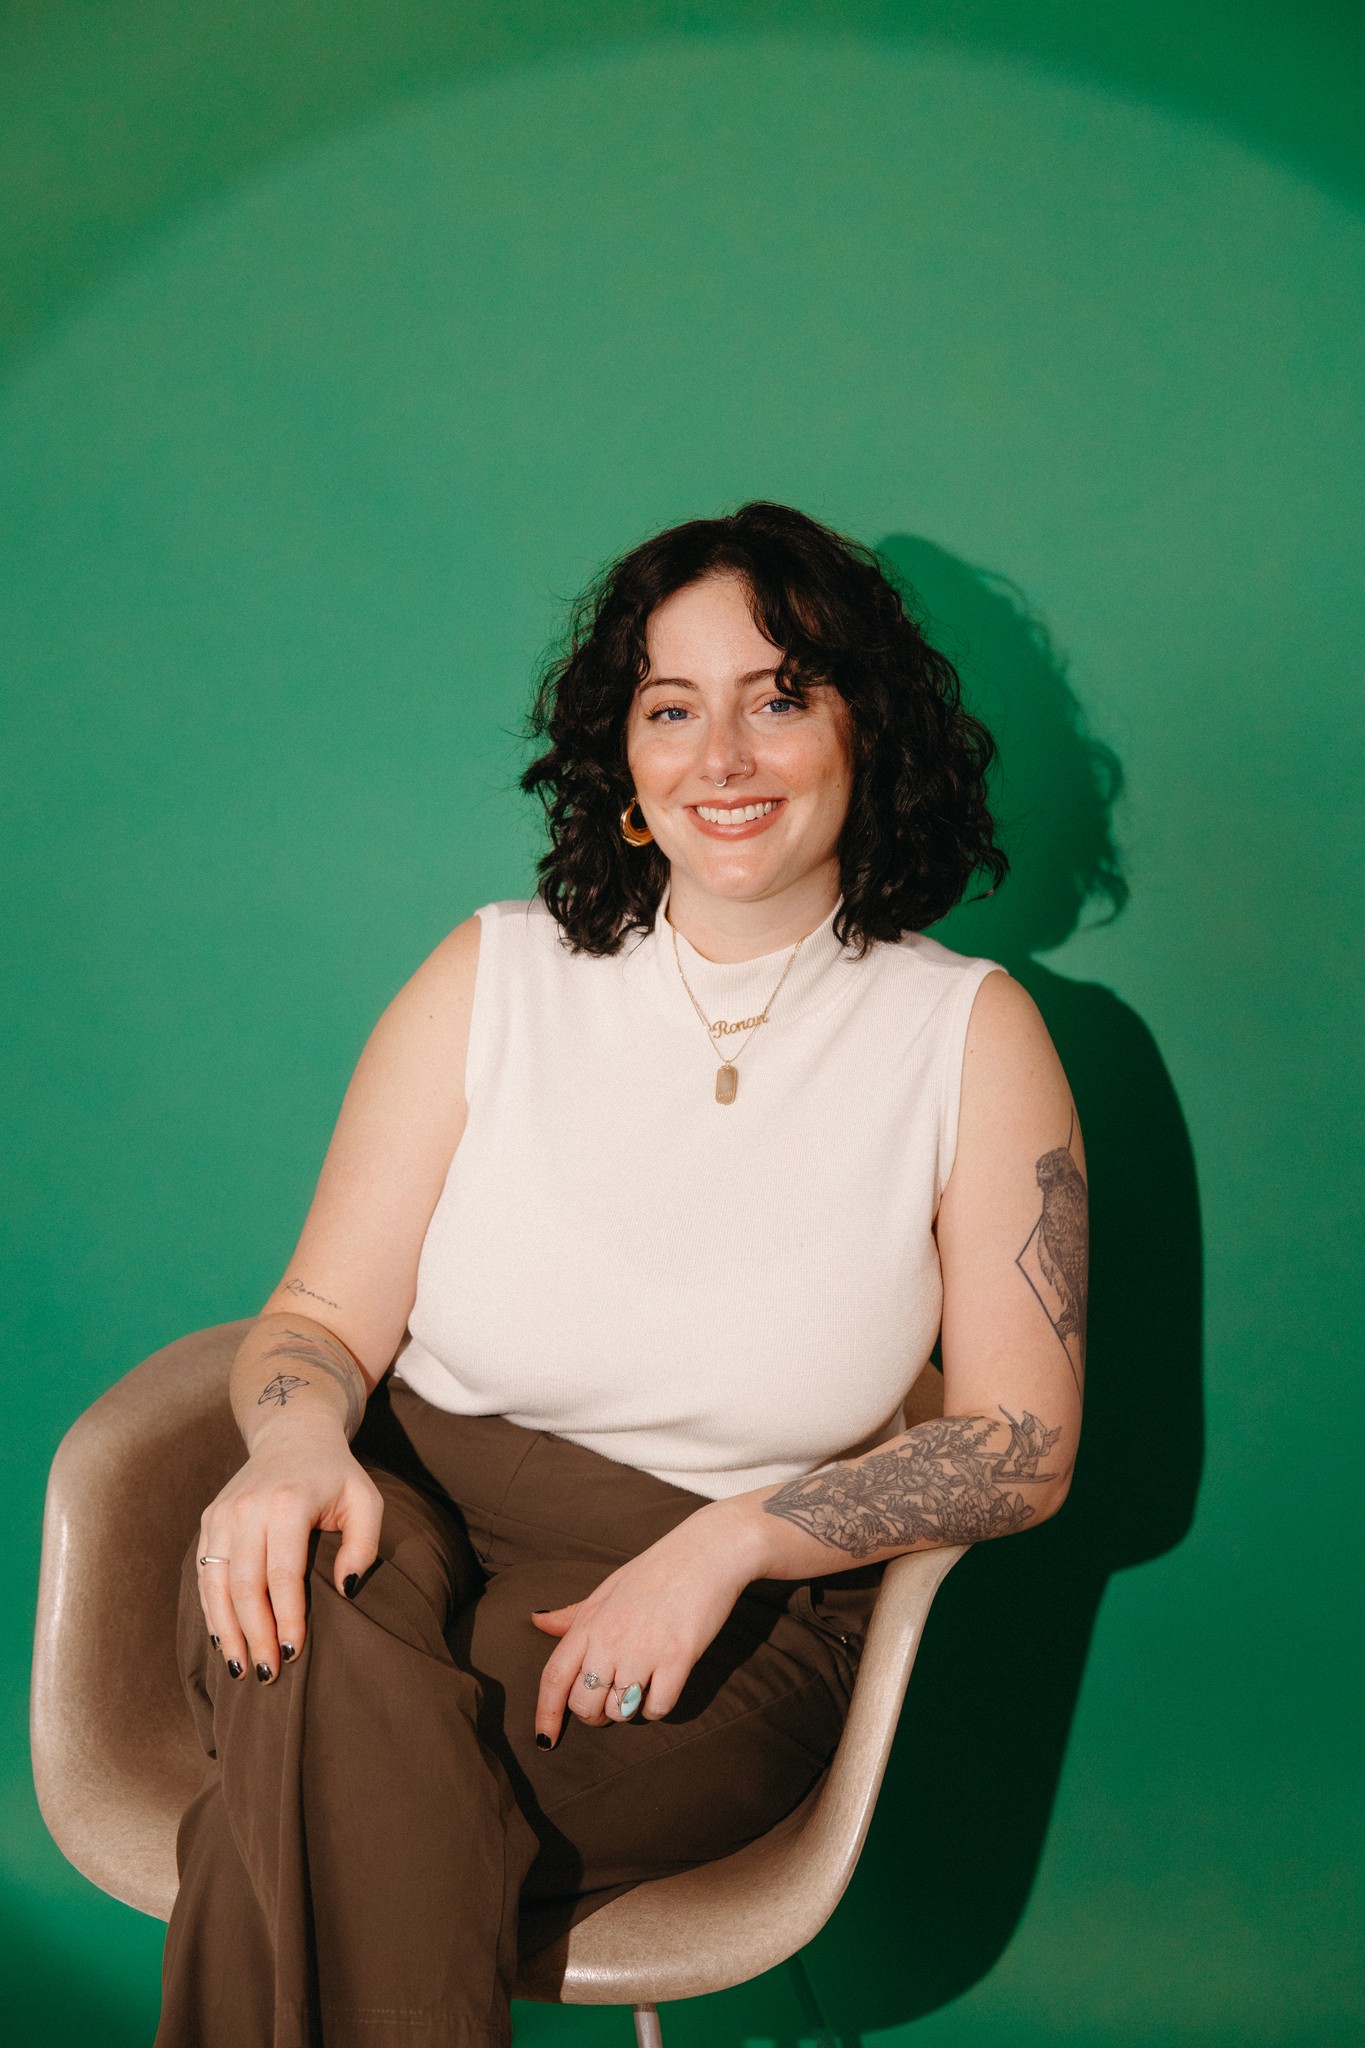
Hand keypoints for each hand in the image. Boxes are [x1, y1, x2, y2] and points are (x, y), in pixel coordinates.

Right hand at [195, 1414, 383, 1683]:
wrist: (292, 1434)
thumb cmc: (335, 1475)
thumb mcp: (366, 1500)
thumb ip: (364, 1543)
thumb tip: (347, 1589)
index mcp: (287, 1501)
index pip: (282, 1573)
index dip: (287, 1617)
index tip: (294, 1654)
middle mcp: (247, 1507)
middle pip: (244, 1585)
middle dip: (255, 1635)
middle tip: (267, 1675)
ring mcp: (222, 1514)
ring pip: (216, 1584)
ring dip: (227, 1631)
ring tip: (241, 1670)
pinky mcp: (209, 1520)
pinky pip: (204, 1574)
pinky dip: (212, 1611)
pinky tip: (225, 1640)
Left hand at [531, 1499, 761, 1744]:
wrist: (707, 1551)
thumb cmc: (656, 1569)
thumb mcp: (607, 1588)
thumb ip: (573, 1615)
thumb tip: (537, 1621)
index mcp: (590, 1622)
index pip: (554, 1677)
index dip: (545, 1713)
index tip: (545, 1739)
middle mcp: (611, 1639)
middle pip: (585, 1705)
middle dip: (594, 1715)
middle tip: (608, 1704)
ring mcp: (644, 1649)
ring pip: (620, 1712)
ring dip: (628, 1710)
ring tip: (639, 1688)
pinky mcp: (678, 1657)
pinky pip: (657, 1707)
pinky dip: (657, 1707)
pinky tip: (663, 1687)